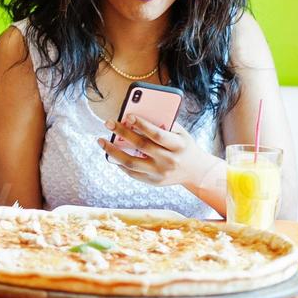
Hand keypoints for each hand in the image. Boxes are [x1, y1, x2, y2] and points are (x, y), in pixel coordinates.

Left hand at [97, 117, 217, 189]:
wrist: (196, 171)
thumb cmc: (184, 146)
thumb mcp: (180, 133)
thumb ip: (163, 124)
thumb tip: (137, 115)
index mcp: (178, 146)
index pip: (158, 135)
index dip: (143, 125)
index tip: (128, 116)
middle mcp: (169, 161)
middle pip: (142, 146)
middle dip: (123, 133)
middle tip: (108, 123)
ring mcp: (161, 174)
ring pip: (132, 163)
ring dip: (113, 151)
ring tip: (101, 141)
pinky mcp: (154, 182)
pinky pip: (132, 173)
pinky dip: (120, 163)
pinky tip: (111, 154)